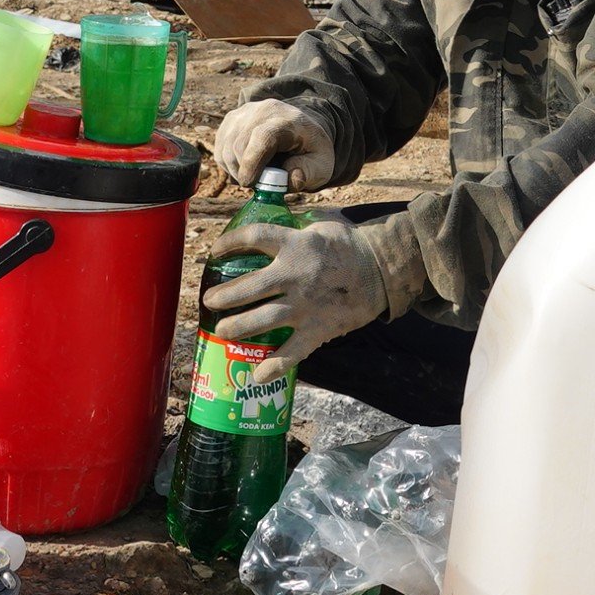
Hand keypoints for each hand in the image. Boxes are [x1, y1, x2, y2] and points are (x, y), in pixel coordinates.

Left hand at [205, 219, 386, 377]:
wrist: (384, 269)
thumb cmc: (351, 245)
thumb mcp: (321, 224)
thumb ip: (295, 226)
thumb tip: (274, 218)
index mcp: (295, 244)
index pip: (254, 238)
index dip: (230, 243)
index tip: (215, 251)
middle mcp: (296, 275)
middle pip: (249, 287)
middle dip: (224, 295)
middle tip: (210, 301)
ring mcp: (306, 305)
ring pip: (263, 320)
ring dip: (238, 327)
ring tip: (222, 330)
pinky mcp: (319, 328)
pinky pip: (293, 351)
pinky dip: (274, 366)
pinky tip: (257, 375)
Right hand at [212, 98, 335, 189]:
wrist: (301, 129)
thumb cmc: (310, 149)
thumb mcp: (321, 165)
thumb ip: (309, 173)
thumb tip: (292, 178)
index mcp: (288, 120)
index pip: (263, 137)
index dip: (252, 162)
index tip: (250, 184)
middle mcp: (263, 110)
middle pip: (240, 145)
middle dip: (245, 172)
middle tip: (259, 184)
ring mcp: (244, 112)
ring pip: (226, 148)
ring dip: (236, 170)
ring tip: (255, 174)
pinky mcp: (231, 119)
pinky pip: (221, 148)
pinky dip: (229, 164)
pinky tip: (245, 166)